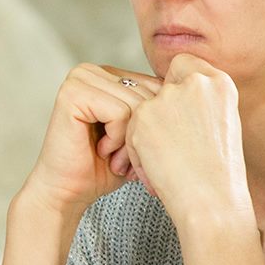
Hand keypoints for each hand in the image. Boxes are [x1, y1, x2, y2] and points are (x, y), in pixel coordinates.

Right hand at [18, 63, 161, 218]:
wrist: (67, 194)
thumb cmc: (104, 168)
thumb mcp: (139, 135)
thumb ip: (157, 112)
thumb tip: (196, 97)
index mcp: (107, 74)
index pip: (155, 86)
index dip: (153, 125)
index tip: (136, 152)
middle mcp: (91, 71)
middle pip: (147, 94)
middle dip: (142, 135)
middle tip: (123, 159)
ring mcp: (79, 78)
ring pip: (136, 105)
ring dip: (129, 141)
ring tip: (112, 157)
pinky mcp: (73, 93)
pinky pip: (120, 113)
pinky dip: (117, 140)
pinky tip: (101, 151)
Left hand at [124, 53, 252, 228]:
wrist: (213, 204)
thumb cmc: (220, 177)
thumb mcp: (220, 126)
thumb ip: (197, 104)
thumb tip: (167, 100)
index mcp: (220, 83)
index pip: (184, 66)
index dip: (174, 88)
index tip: (177, 117)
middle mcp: (195, 83)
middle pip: (158, 89)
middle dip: (157, 119)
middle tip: (171, 151)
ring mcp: (168, 98)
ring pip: (141, 112)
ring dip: (146, 139)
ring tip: (168, 168)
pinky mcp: (143, 116)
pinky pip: (129, 133)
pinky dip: (138, 156)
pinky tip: (158, 174)